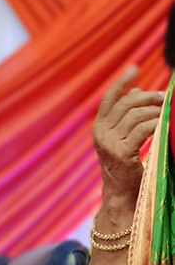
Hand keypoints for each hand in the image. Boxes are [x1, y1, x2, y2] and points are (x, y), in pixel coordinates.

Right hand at [93, 67, 164, 209]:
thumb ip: (126, 116)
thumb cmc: (124, 166)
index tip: (135, 69)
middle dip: (148, 97)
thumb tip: (136, 91)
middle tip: (163, 97)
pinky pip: (143, 129)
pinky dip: (156, 123)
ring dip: (155, 111)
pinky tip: (163, 124)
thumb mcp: (122, 138)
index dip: (122, 82)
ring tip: (166, 111)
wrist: (121, 196)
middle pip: (127, 104)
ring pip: (136, 115)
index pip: (109, 98)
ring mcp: (110, 144)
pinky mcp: (122, 153)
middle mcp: (101, 134)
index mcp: (98, 128)